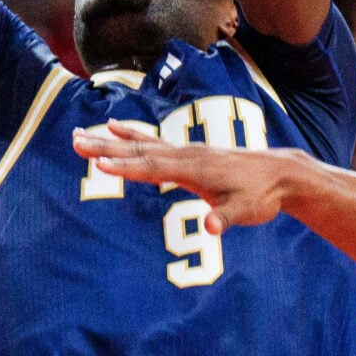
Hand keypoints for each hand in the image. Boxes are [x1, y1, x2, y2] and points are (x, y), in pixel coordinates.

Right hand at [72, 130, 298, 234]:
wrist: (281, 174)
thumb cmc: (262, 196)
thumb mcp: (247, 212)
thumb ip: (226, 219)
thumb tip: (211, 229)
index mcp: (195, 169)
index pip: (154, 168)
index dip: (126, 167)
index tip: (99, 163)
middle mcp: (186, 154)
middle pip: (139, 151)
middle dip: (105, 147)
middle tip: (74, 141)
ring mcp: (186, 151)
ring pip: (141, 144)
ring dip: (109, 139)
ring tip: (80, 134)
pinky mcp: (188, 153)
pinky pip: (152, 142)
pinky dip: (130, 134)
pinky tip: (114, 127)